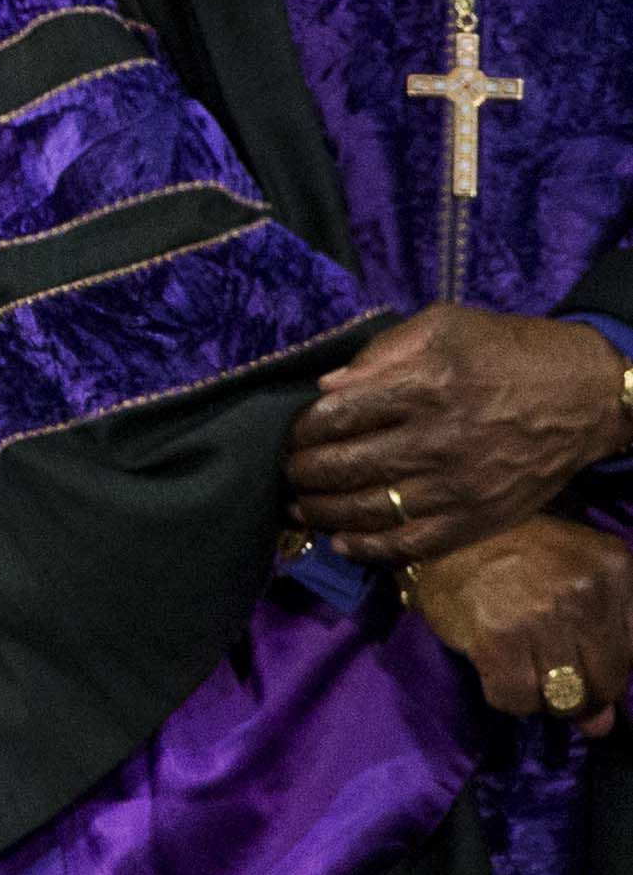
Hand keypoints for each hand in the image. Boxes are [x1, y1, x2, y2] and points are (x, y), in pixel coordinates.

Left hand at [288, 305, 623, 566]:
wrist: (588, 397)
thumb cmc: (510, 352)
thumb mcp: (445, 325)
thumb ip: (381, 351)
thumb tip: (327, 387)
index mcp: (426, 387)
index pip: (338, 416)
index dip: (302, 429)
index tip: (290, 434)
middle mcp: (438, 441)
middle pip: (344, 467)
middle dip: (302, 472)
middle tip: (287, 471)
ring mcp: (458, 487)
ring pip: (369, 511)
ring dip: (323, 512)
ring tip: (300, 505)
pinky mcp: (478, 518)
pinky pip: (412, 544)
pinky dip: (370, 548)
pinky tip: (343, 541)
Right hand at [405, 514, 632, 733]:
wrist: (450, 531)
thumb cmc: (524, 555)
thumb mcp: (580, 579)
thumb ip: (604, 645)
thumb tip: (599, 726)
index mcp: (615, 569)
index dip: (608, 668)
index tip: (583, 658)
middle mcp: (585, 592)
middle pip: (603, 684)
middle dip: (580, 691)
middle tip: (551, 670)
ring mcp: (541, 616)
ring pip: (562, 700)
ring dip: (543, 697)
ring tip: (523, 667)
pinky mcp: (497, 638)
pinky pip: (516, 700)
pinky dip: (508, 697)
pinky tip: (497, 669)